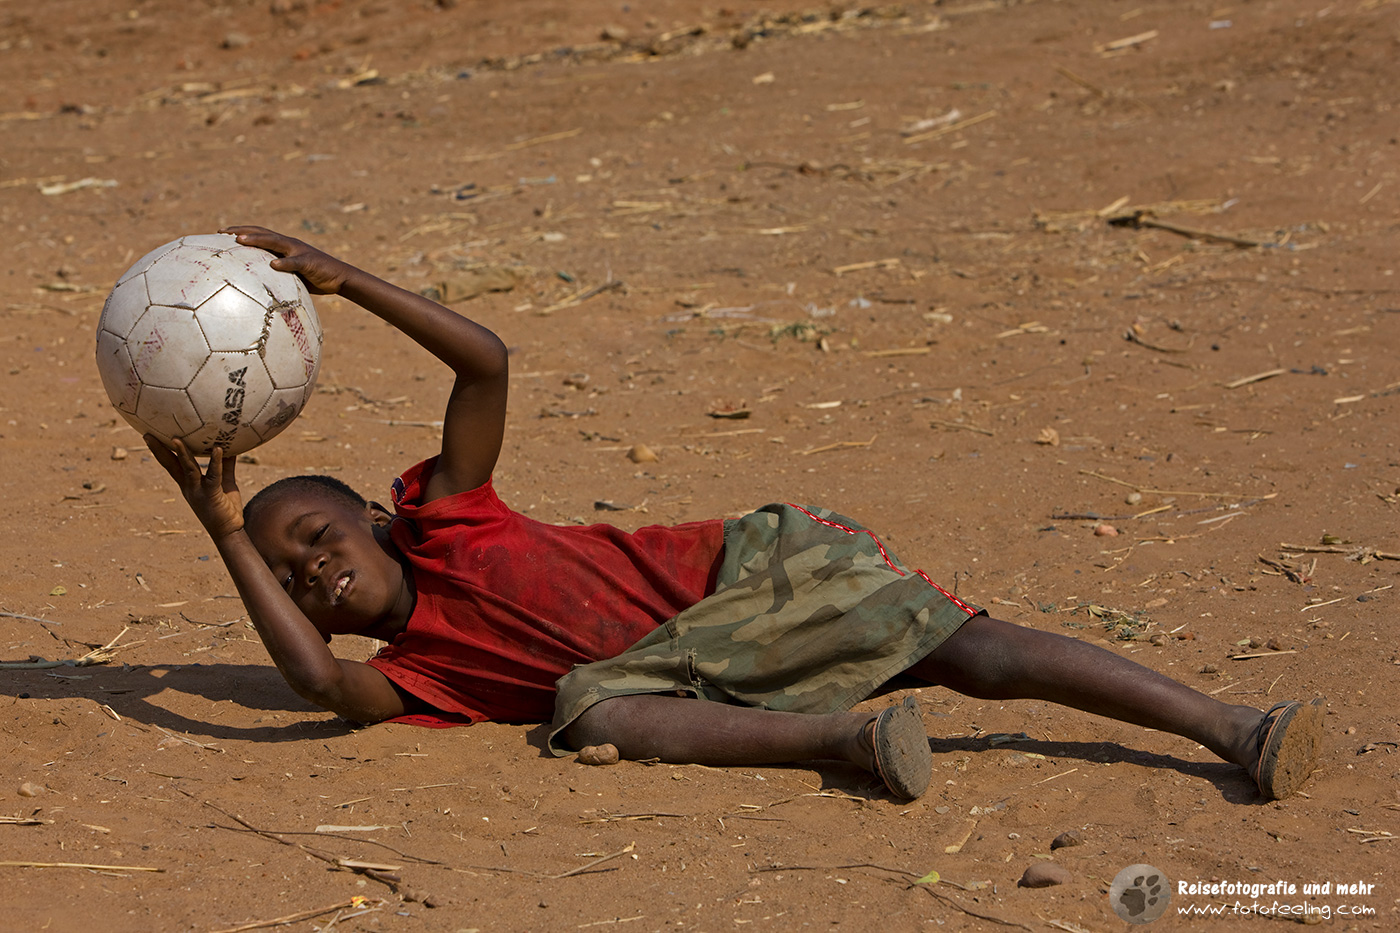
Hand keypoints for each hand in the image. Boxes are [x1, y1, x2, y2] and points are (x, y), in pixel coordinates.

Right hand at [145, 436, 244, 540]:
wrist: (230, 532)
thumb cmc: (226, 508)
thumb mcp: (225, 482)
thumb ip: (225, 466)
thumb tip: (228, 448)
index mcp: (188, 483)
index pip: (171, 464)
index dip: (161, 451)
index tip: (150, 437)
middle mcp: (189, 486)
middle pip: (171, 465)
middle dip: (158, 450)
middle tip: (147, 435)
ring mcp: (198, 491)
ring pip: (188, 468)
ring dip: (182, 453)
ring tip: (176, 439)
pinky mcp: (211, 494)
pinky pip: (213, 475)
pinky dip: (215, 462)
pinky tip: (218, 449)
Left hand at [220, 225, 358, 295]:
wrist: (340, 277)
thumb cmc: (314, 278)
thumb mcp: (291, 275)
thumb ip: (276, 274)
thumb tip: (257, 284)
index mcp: (283, 246)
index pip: (259, 234)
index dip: (240, 231)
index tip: (221, 232)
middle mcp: (289, 244)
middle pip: (262, 233)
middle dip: (241, 231)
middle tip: (222, 232)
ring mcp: (299, 251)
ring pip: (274, 242)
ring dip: (257, 240)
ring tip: (240, 240)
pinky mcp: (309, 262)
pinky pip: (295, 262)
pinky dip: (284, 263)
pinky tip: (273, 265)